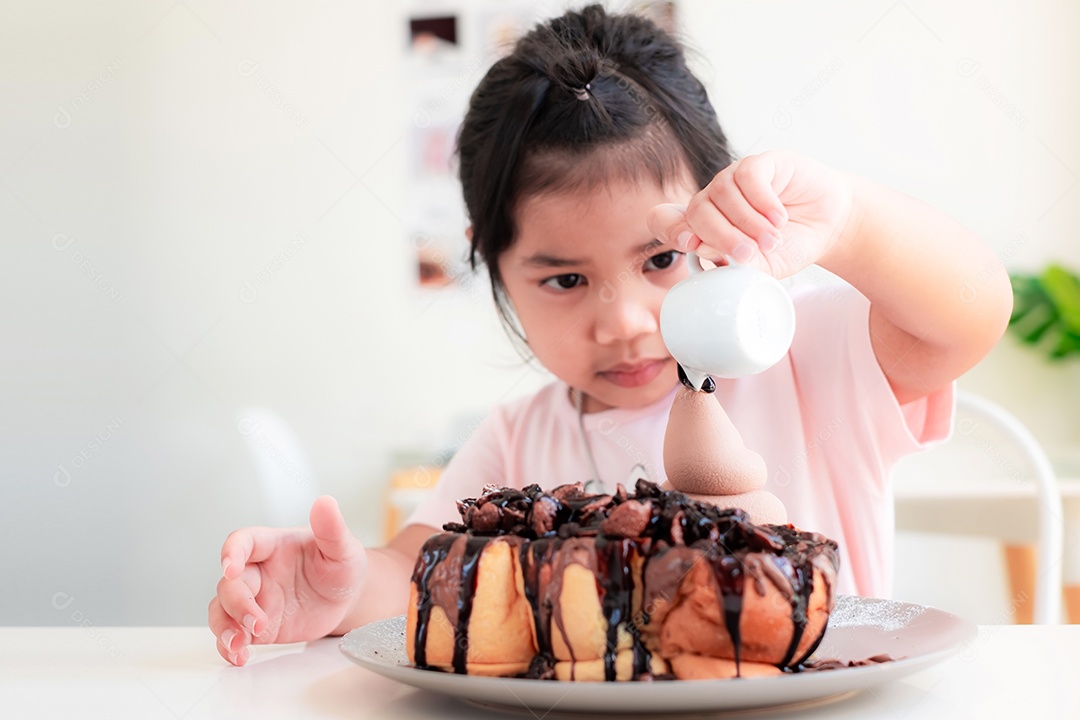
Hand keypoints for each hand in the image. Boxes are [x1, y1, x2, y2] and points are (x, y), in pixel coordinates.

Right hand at [208, 496, 367, 665]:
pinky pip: (232, 634)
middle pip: (230, 582)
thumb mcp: (342, 547)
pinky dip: (229, 646)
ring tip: (239, 645)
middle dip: (237, 603)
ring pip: (222, 610)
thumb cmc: (342, 566)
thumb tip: (325, 502)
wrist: (348, 598)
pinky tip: (239, 656)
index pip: (243, 542)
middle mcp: (258, 572)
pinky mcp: (257, 626)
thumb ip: (331, 528)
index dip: (231, 553)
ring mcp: (255, 599)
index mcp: (273, 546)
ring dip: (224, 627)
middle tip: (257, 622)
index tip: (230, 567)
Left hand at [647, 150, 854, 277]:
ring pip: (721, 193)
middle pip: (695, 211)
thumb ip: (736, 268)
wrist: (829, 225)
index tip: (690, 245)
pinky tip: (778, 218)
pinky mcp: (760, 163)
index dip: (670, 229)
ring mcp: (734, 179)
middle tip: (748, 254)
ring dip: (747, 222)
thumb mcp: (763, 268)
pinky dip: (762, 201)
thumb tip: (710, 259)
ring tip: (772, 240)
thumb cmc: (790, 246)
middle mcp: (713, 200)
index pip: (665, 220)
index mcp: (704, 226)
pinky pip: (748, 177)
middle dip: (720, 236)